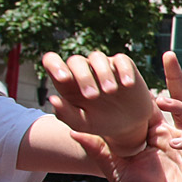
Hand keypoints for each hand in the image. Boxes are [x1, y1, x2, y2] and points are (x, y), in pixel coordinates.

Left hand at [42, 50, 157, 157]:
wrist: (129, 124)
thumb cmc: (100, 122)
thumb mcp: (81, 123)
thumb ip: (65, 114)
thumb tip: (53, 99)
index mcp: (67, 82)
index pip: (52, 61)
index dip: (54, 65)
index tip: (63, 78)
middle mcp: (84, 70)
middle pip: (76, 61)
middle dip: (83, 77)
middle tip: (93, 97)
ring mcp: (103, 66)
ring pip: (97, 57)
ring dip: (103, 73)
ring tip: (110, 91)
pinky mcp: (123, 66)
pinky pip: (121, 60)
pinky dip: (124, 70)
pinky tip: (127, 84)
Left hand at [65, 53, 181, 181]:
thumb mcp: (116, 170)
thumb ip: (98, 150)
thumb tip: (71, 131)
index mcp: (160, 135)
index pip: (160, 104)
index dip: (158, 83)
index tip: (147, 63)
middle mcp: (179, 137)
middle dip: (177, 78)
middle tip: (167, 56)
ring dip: (181, 107)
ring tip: (162, 102)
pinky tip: (175, 143)